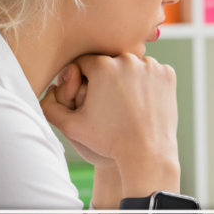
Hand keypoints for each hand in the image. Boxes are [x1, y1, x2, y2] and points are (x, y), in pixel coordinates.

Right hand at [42, 53, 179, 197]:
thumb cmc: (107, 141)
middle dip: (106, 79)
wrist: (147, 153)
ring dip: (127, 79)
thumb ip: (49, 106)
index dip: (83, 80)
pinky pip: (151, 72)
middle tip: (109, 103)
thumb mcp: (71, 126)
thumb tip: (45, 89)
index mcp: (102, 66)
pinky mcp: (168, 74)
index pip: (85, 63)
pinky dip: (147, 83)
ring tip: (125, 103)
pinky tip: (141, 102)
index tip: (90, 98)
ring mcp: (151, 66)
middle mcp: (128, 59)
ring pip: (132, 66)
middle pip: (110, 62)